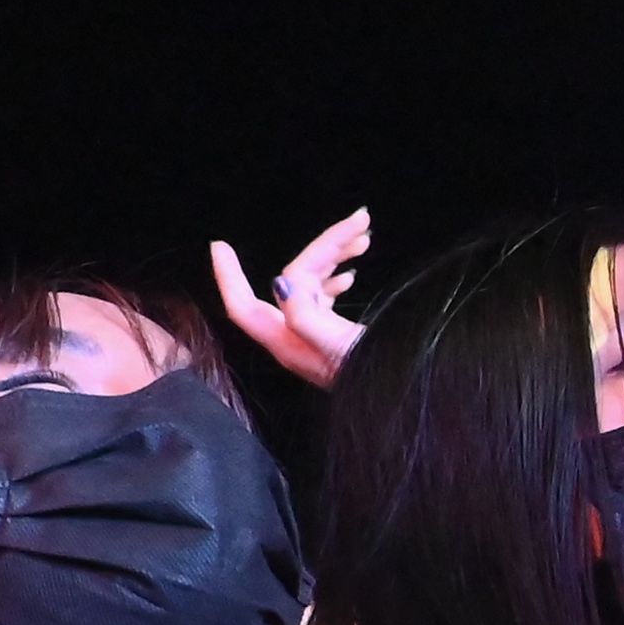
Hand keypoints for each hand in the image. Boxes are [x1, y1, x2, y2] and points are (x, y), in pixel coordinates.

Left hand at [207, 207, 373, 389]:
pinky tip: (351, 273)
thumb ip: (306, 316)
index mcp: (288, 341)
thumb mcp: (338, 348)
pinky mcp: (333, 338)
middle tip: (358, 222)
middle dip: (322, 247)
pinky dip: (336, 278)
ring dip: (334, 256)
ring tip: (364, 238)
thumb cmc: (373, 379)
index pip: (244, 306)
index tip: (219, 245)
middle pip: (293, 280)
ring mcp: (314, 338)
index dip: (228, 276)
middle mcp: (295, 338)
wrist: (404, 402)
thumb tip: (280, 282)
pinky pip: (325, 298)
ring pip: (311, 285)